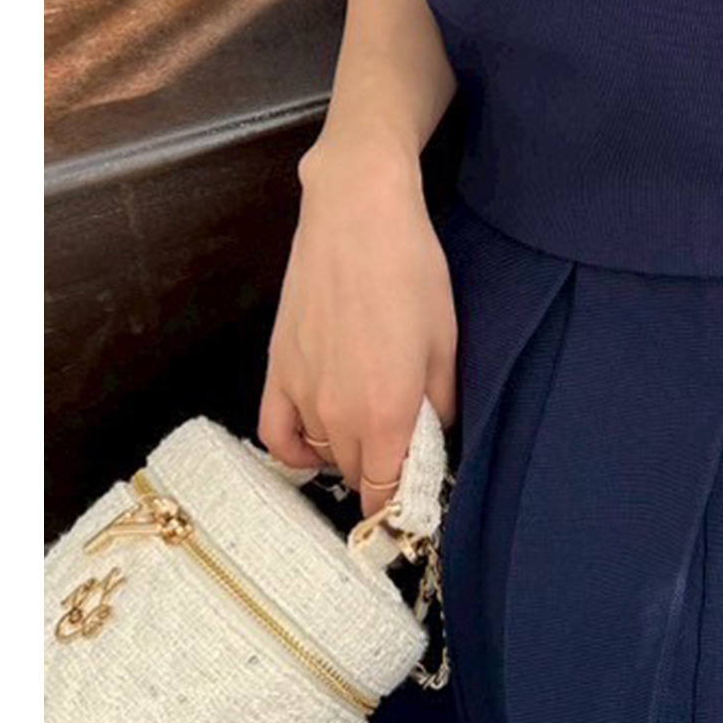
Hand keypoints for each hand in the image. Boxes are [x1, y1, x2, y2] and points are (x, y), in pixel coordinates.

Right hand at [257, 135, 458, 519]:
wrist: (357, 217)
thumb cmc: (412, 271)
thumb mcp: (446, 340)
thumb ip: (441, 402)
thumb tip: (434, 434)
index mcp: (385, 412)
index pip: (385, 492)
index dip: (400, 504)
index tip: (415, 499)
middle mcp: (337, 414)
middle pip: (356, 474)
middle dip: (382, 472)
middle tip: (405, 448)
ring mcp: (301, 394)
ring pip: (321, 455)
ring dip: (346, 453)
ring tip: (371, 429)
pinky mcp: (276, 369)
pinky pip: (276, 434)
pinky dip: (294, 449)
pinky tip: (316, 442)